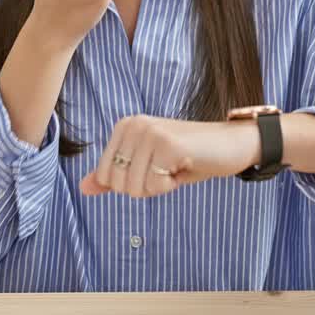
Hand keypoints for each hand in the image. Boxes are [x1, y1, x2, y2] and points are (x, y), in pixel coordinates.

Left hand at [80, 116, 258, 198]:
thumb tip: (83, 189)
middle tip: (168, 168)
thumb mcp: (148, 166)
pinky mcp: (167, 145)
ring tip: (176, 166)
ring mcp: (150, 132)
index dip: (133, 183)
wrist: (232, 144)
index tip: (156, 167)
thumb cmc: (190, 157)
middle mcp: (133, 125)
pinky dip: (170, 186)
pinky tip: (185, 166)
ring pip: (135, 187)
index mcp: (124, 126)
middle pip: (118, 184)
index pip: (105, 177)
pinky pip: (154, 186)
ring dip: (159, 186)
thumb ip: (114, 175)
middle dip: (145, 187)